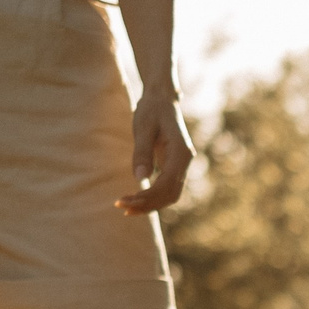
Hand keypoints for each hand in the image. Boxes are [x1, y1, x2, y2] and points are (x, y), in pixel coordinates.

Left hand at [118, 86, 193, 215]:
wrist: (161, 99)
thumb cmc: (152, 110)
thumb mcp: (143, 128)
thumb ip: (142, 152)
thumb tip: (140, 178)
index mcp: (181, 152)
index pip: (167, 184)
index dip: (148, 197)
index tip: (127, 201)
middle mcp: (185, 161)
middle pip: (171, 195)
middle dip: (148, 205)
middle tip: (123, 208)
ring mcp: (181, 165)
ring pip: (170, 195)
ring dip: (150, 205)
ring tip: (126, 208)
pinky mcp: (174, 167)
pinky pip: (166, 188)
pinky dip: (152, 197)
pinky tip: (135, 200)